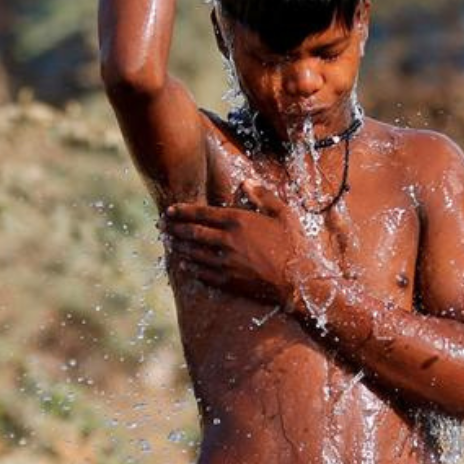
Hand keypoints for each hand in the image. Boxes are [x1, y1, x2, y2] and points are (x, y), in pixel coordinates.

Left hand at [163, 179, 330, 310]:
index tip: (170, 210)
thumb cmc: (294, 245)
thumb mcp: (283, 213)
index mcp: (239, 221)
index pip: (202, 213)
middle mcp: (228, 240)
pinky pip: (202, 273)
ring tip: (169, 243)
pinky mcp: (228, 281)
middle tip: (163, 226)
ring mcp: (226, 262)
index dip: (183, 211)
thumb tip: (245, 182)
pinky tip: (185, 265)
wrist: (300, 281)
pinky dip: (190, 268)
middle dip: (175, 228)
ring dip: (179, 247)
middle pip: (193, 233)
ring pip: (194, 253)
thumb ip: (262, 195)